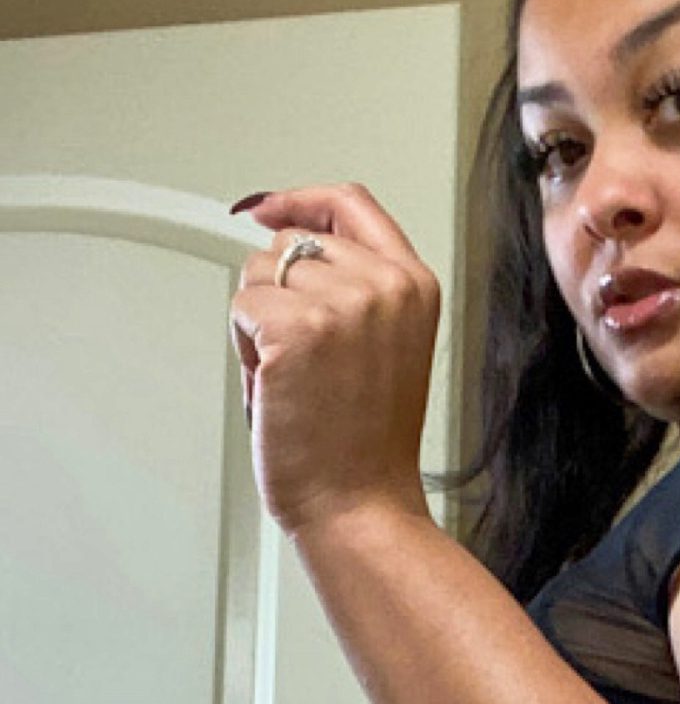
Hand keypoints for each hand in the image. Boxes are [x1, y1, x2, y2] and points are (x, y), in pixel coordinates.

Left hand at [230, 184, 439, 538]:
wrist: (360, 502)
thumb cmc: (366, 442)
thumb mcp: (386, 343)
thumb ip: (356, 283)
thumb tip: (282, 229)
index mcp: (415, 287)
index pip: (350, 204)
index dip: (302, 201)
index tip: (270, 210)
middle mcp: (385, 286)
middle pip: (291, 244)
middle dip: (279, 293)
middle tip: (308, 359)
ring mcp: (343, 304)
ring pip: (259, 274)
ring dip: (261, 325)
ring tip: (298, 377)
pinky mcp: (297, 326)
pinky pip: (241, 309)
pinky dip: (247, 351)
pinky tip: (281, 387)